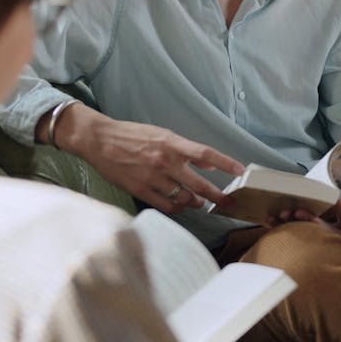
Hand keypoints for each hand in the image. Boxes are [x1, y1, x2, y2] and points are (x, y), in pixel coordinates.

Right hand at [41, 102, 243, 214]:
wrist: (100, 140)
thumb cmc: (132, 135)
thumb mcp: (161, 134)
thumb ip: (185, 149)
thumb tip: (207, 161)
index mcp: (171, 142)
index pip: (205, 153)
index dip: (225, 163)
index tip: (240, 170)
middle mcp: (164, 161)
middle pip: (199, 183)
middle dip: (217, 195)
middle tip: (228, 202)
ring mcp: (152, 178)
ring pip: (184, 198)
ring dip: (195, 202)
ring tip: (198, 201)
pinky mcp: (140, 190)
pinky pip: (167, 205)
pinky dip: (177, 207)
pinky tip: (179, 204)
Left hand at [271, 169, 340, 247]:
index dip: (335, 204)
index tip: (323, 193)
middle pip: (324, 229)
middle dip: (309, 220)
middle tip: (294, 211)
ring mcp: (328, 243)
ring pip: (309, 236)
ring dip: (293, 226)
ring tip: (280, 216)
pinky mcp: (316, 246)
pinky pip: (300, 239)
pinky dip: (286, 230)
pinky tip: (274, 222)